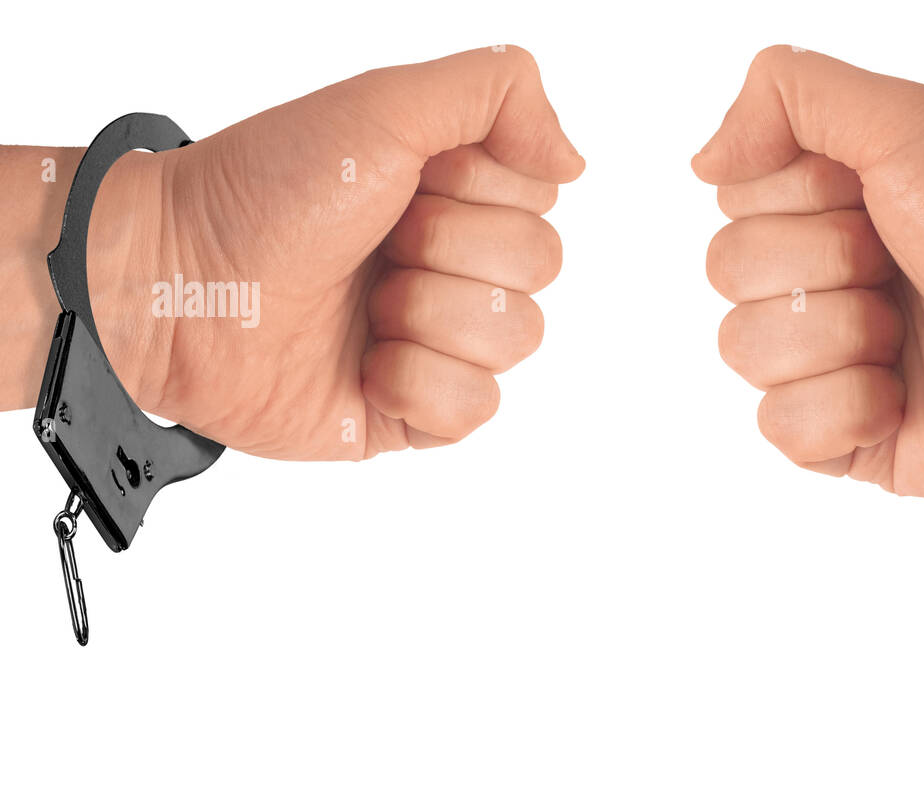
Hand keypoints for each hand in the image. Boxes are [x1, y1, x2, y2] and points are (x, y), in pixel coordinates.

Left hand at [82, 46, 582, 459]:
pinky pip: (476, 409)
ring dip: (427, 315)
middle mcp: (453, 267)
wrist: (178, 283)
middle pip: (537, 270)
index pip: (539, 203)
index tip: (403, 183)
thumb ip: (497, 93)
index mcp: (455, 197)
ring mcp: (436, 342)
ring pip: (516, 340)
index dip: (473, 194)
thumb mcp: (384, 104)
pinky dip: (416, 384)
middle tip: (374, 246)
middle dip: (446, 252)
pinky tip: (363, 364)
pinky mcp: (413, 412)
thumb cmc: (263, 191)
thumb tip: (574, 162)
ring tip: (362, 306)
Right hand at [693, 47, 923, 499]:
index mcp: (825, 208)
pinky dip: (846, 410)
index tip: (876, 200)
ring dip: (841, 337)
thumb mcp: (907, 121)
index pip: (734, 204)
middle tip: (903, 268)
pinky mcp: (848, 439)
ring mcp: (831, 363)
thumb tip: (703, 160)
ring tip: (912, 334)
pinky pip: (782, 430)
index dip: (802, 202)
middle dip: (825, 267)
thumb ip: (790, 96)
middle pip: (728, 275)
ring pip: (745, 352)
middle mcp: (820, 281)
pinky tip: (903, 396)